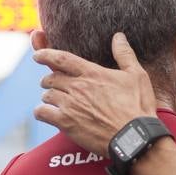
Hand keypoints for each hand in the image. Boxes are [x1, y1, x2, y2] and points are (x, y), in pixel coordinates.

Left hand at [33, 33, 157, 154]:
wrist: (132, 137)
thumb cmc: (137, 107)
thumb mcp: (137, 76)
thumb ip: (124, 54)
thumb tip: (118, 37)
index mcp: (92, 73)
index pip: (61, 58)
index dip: (45, 54)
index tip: (37, 56)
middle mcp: (78, 87)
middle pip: (51, 78)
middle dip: (49, 80)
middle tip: (51, 83)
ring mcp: (70, 105)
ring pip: (47, 95)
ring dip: (48, 97)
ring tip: (54, 101)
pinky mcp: (66, 123)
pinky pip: (42, 113)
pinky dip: (41, 112)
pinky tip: (46, 114)